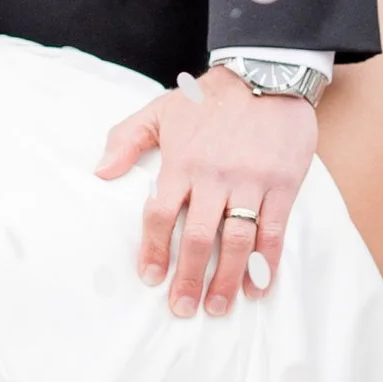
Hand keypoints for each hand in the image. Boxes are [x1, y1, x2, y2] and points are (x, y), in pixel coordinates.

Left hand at [96, 65, 316, 316]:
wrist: (267, 73)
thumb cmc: (211, 96)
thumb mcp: (161, 109)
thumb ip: (126, 139)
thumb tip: (99, 172)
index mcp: (182, 163)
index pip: (161, 215)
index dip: (154, 249)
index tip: (150, 278)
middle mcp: (215, 177)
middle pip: (199, 237)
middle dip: (189, 278)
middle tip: (182, 308)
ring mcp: (251, 182)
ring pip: (237, 241)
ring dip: (226, 279)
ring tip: (217, 308)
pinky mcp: (283, 184)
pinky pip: (273, 230)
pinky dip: (266, 262)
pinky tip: (257, 287)